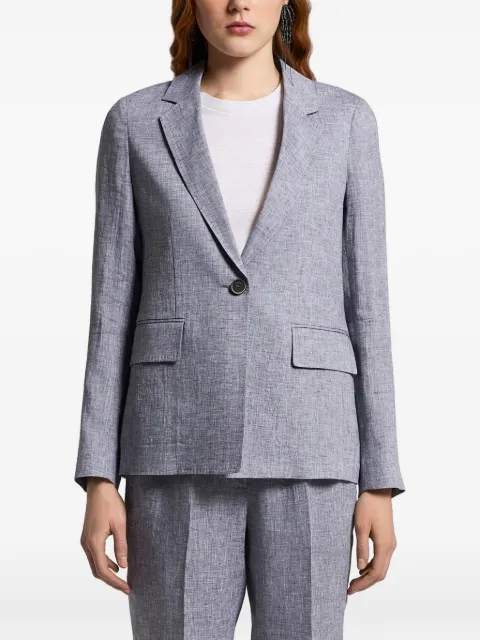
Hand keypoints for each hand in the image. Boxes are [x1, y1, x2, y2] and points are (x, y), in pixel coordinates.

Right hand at [80, 477, 129, 594]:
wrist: (100, 488)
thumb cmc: (111, 503)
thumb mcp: (121, 525)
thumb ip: (121, 546)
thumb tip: (123, 566)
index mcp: (94, 542)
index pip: (103, 570)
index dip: (115, 582)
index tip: (127, 588)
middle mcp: (86, 544)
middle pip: (97, 571)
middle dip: (111, 581)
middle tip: (126, 587)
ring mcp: (85, 540)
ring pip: (95, 564)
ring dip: (107, 573)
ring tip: (122, 579)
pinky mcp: (88, 536)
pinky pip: (95, 555)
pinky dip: (104, 563)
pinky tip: (116, 564)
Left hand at [347, 488, 396, 594]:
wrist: (378, 491)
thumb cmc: (368, 506)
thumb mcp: (360, 526)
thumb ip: (362, 548)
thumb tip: (360, 568)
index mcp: (384, 545)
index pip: (375, 573)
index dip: (363, 584)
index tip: (350, 589)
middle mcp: (390, 546)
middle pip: (380, 573)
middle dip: (366, 583)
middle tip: (350, 588)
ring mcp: (390, 543)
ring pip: (382, 567)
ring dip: (369, 576)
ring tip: (354, 580)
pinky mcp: (387, 538)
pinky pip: (382, 559)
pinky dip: (373, 567)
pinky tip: (362, 567)